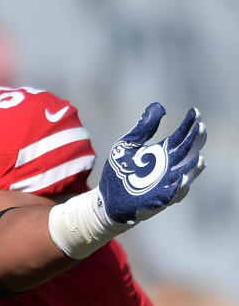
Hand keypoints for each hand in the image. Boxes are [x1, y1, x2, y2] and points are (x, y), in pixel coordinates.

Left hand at [96, 103, 205, 224]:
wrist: (107, 197)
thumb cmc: (120, 170)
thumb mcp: (128, 144)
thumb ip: (143, 127)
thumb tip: (158, 106)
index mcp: (163, 153)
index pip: (181, 137)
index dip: (189, 125)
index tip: (195, 112)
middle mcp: (169, 167)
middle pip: (187, 153)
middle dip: (195, 141)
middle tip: (199, 128)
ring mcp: (165, 183)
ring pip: (186, 175)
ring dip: (193, 167)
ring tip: (199, 158)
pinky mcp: (158, 199)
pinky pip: (173, 194)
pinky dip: (179, 188)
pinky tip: (182, 180)